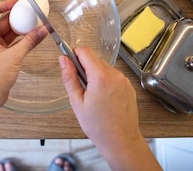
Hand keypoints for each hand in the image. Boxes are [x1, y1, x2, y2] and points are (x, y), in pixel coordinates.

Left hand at [0, 0, 46, 108]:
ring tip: (36, 24)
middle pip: (2, 20)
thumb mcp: (14, 56)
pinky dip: (21, 39)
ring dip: (21, 29)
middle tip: (31, 12)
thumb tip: (42, 30)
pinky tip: (33, 38)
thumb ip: (30, 41)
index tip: (18, 1)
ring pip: (8, 32)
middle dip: (17, 16)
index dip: (4, 3)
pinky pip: (11, 42)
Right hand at [59, 47, 162, 170]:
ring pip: (104, 68)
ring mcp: (124, 80)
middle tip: (81, 88)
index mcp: (100, 77)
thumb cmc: (99, 126)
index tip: (70, 63)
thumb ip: (69, 78)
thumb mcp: (77, 102)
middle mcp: (115, 75)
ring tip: (93, 96)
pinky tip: (104, 99)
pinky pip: (114, 77)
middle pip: (95, 59)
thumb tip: (63, 60)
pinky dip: (106, 82)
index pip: (85, 51)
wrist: (121, 141)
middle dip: (85, 68)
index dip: (75, 54)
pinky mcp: (129, 86)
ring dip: (96, 75)